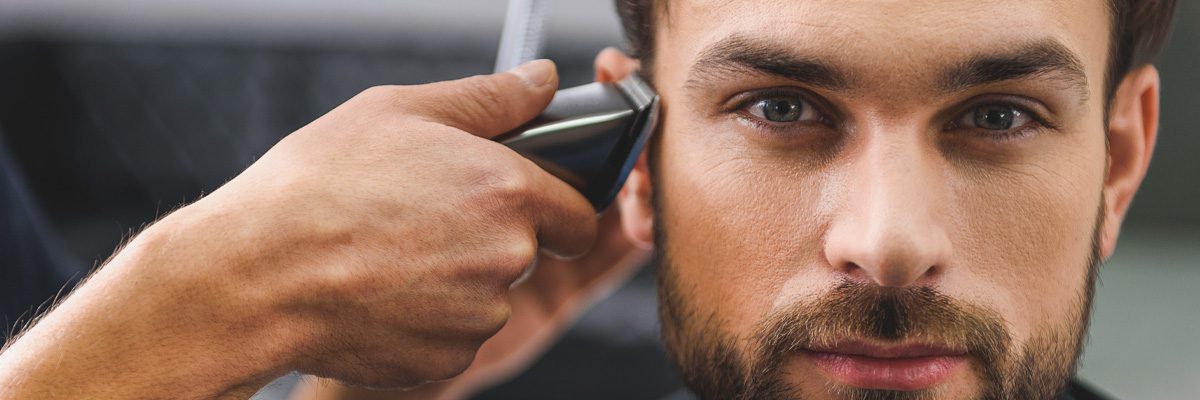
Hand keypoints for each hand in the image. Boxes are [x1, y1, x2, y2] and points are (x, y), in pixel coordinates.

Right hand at [290, 48, 651, 399]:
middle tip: (427, 218)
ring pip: (489, 297)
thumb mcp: (402, 110)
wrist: (257, 274)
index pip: (581, 214)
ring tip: (390, 253)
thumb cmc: (320, 185)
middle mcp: (507, 257)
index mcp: (510, 190)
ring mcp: (479, 316)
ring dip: (458, 280)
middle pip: (529, 253)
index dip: (554, 206)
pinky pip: (455, 336)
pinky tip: (380, 291)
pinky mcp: (447, 359)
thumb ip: (490, 98)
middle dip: (493, 238)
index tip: (520, 202)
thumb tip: (544, 80)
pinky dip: (428, 319)